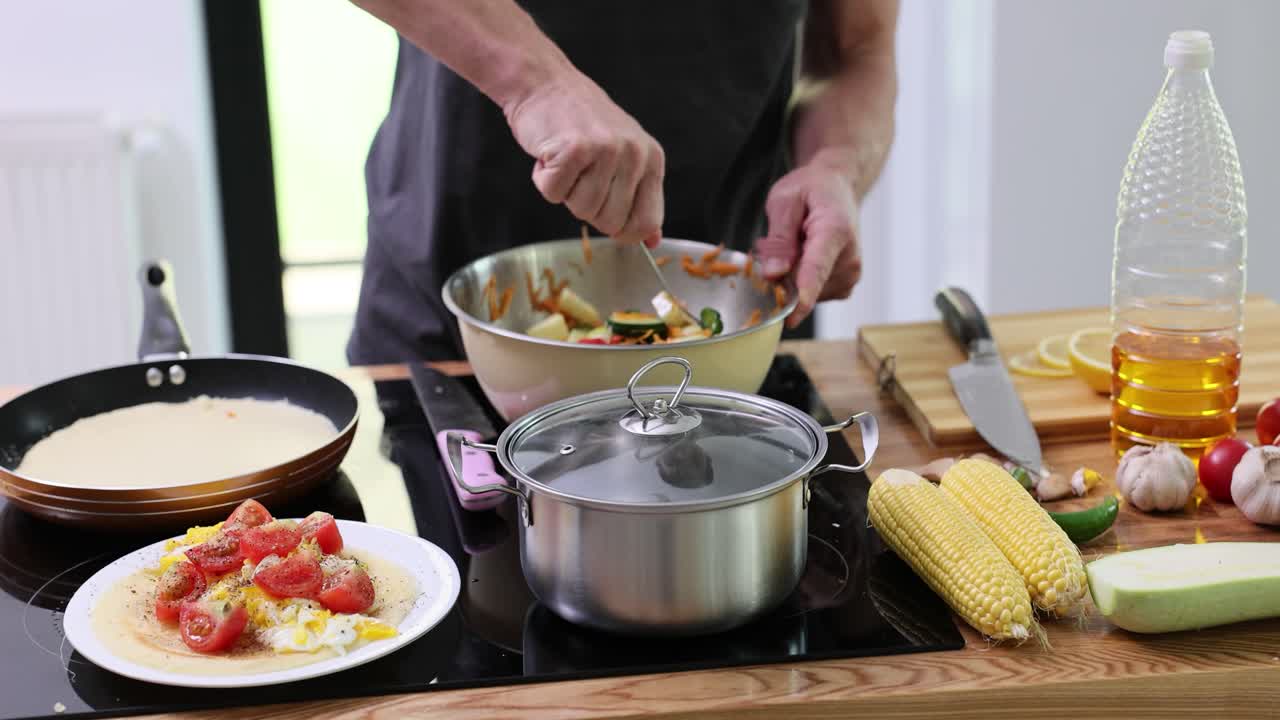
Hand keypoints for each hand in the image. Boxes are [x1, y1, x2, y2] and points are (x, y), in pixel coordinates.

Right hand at [505, 71, 664, 245]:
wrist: (545, 84)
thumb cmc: (580, 122)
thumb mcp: (623, 155)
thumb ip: (639, 198)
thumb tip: (653, 239)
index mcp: (651, 159)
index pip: (647, 221)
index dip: (624, 232)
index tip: (608, 220)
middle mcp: (633, 154)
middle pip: (611, 222)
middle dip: (587, 208)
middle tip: (580, 176)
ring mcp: (605, 150)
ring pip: (582, 210)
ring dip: (565, 192)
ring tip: (566, 161)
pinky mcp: (573, 149)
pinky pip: (554, 194)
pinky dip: (544, 180)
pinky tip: (550, 155)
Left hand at [754, 161, 861, 326]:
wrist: (836, 188)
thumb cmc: (810, 190)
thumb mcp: (784, 201)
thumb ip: (779, 239)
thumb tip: (773, 274)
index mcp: (835, 230)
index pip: (816, 269)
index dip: (803, 295)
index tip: (792, 318)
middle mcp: (849, 258)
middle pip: (803, 283)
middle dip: (780, 271)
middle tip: (780, 240)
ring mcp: (850, 275)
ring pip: (803, 292)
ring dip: (789, 276)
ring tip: (796, 245)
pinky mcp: (844, 287)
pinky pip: (810, 295)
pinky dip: (799, 282)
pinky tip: (803, 258)